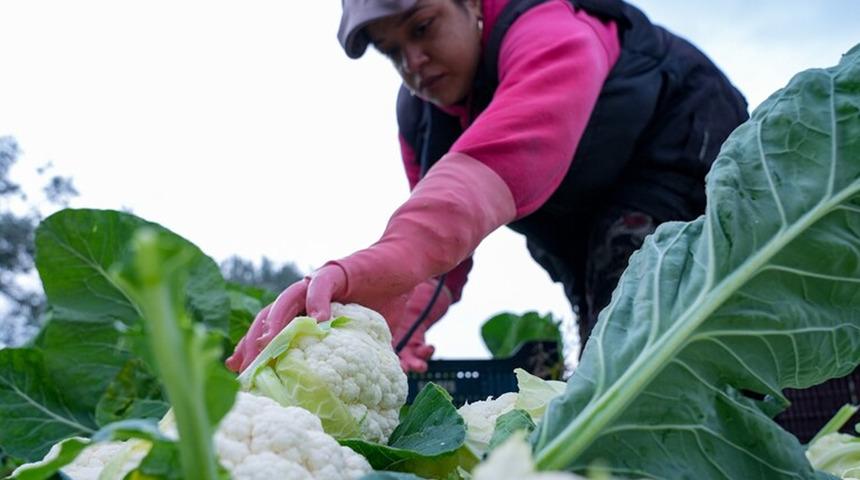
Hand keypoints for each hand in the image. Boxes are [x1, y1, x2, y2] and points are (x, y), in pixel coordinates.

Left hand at [226, 154, 514, 372]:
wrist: (404, 265)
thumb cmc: (385, 301)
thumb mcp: (363, 337)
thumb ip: (352, 356)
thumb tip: (355, 395)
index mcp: (307, 312)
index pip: (272, 331)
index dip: (254, 349)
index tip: (238, 372)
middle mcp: (305, 296)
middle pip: (270, 317)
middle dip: (255, 340)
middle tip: (244, 365)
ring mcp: (319, 282)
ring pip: (287, 299)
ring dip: (276, 320)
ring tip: (269, 342)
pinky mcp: (337, 271)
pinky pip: (320, 285)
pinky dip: (316, 302)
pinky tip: (316, 321)